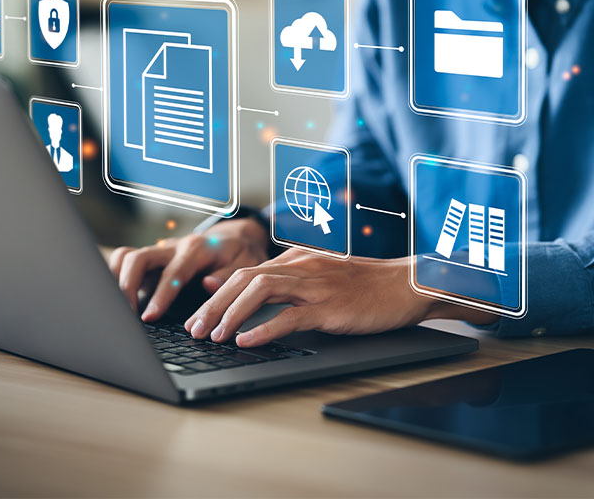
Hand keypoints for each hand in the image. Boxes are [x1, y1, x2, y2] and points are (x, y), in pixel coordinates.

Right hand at [109, 218, 269, 321]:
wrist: (235, 237)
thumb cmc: (240, 253)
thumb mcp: (245, 263)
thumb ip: (227, 276)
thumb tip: (207, 285)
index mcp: (196, 249)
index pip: (173, 272)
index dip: (160, 295)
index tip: (150, 317)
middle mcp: (173, 247)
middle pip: (140, 258)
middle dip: (127, 285)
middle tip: (126, 314)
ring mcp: (160, 252)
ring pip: (127, 256)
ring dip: (116, 279)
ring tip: (116, 308)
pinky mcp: (153, 260)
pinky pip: (127, 261)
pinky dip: (116, 276)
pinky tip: (117, 299)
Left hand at [183, 249, 497, 346]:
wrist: (406, 284)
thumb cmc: (364, 283)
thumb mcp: (321, 273)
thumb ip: (288, 278)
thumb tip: (251, 290)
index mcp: (296, 259)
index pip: (246, 272)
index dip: (217, 293)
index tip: (198, 313)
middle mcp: (300, 266)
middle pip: (244, 279)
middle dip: (213, 305)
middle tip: (194, 329)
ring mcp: (315, 285)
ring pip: (260, 291)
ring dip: (231, 313)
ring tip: (214, 336)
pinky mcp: (330, 307)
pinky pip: (290, 316)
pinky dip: (264, 328)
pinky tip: (247, 341)